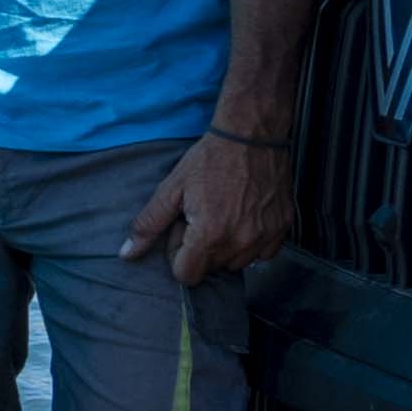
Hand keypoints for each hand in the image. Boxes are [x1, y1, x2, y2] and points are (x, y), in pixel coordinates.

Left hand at [126, 129, 292, 285]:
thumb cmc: (210, 159)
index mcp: (210, 235)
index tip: (182, 230)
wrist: (253, 135)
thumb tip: (127, 254)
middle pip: (211, 268)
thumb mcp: (171, 189)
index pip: (187, 274)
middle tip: (201, 216)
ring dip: (226, 248)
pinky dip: (252, 243)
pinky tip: (244, 218)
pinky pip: (264, 253)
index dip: (178, 255)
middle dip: (201, 249)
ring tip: (223, 215)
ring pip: (238, 263)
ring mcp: (266, 236)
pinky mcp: (283, 227)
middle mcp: (241, 242)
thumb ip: (149, 225)